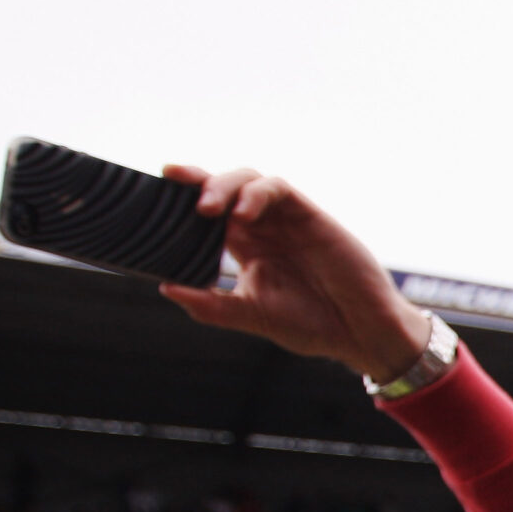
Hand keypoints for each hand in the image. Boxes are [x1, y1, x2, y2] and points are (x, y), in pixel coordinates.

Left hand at [153, 166, 430, 382]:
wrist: (359, 331)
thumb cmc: (313, 325)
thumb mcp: (253, 316)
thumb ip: (212, 305)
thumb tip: (166, 288)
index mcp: (248, 249)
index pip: (207, 215)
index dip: (181, 201)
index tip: (152, 197)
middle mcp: (265, 229)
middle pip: (223, 188)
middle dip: (195, 181)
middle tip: (170, 185)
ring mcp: (287, 220)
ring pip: (247, 180)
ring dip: (222, 186)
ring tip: (206, 208)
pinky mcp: (310, 216)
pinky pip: (277, 189)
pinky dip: (256, 193)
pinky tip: (242, 214)